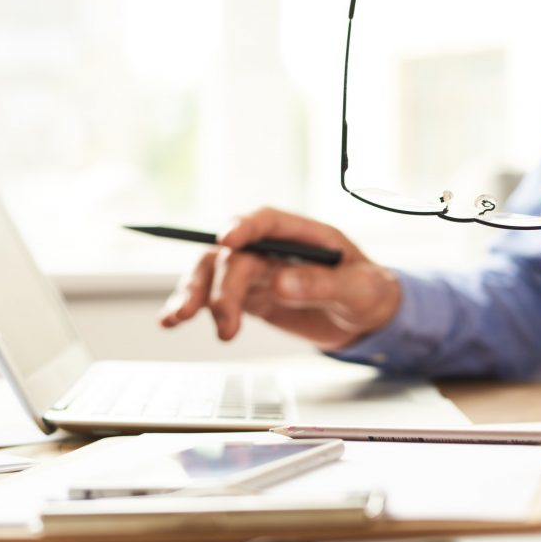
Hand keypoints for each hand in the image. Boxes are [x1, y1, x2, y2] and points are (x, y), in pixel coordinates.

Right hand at [158, 207, 400, 350]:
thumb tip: (282, 283)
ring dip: (194, 292)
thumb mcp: (360, 289)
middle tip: (223, 319)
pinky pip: (213, 296)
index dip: (244, 227)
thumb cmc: (370, 292)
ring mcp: (258, 272)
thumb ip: (323, 285)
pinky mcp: (249, 296)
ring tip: (180, 319)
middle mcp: (274, 248)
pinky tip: (171, 319)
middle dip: (221, 284)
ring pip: (214, 272)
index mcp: (304, 235)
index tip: (226, 241)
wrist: (368, 320)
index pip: (267, 221)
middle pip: (235, 254)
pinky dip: (191, 305)